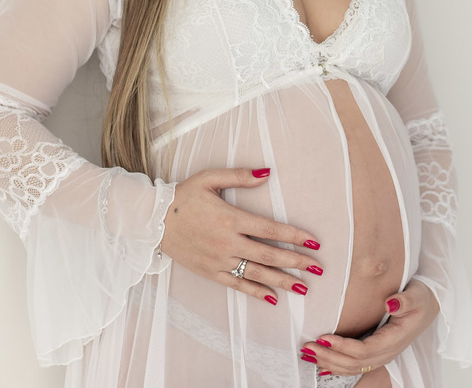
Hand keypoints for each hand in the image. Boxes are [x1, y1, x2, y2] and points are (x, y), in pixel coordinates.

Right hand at [161, 167, 323, 304]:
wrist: (153, 221)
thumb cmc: (183, 196)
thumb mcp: (209, 178)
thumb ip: (240, 176)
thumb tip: (267, 172)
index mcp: (231, 219)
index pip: (271, 230)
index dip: (294, 236)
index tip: (314, 242)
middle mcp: (228, 242)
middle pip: (269, 255)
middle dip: (296, 262)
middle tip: (318, 268)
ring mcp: (219, 260)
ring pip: (257, 274)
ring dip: (283, 281)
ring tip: (304, 287)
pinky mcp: (210, 272)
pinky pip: (237, 285)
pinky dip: (256, 292)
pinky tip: (273, 298)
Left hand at [300, 280, 439, 376]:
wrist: (429, 304)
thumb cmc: (421, 298)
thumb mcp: (416, 295)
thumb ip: (404, 300)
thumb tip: (390, 303)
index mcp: (394, 340)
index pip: (364, 350)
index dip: (343, 346)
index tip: (324, 337)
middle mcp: (387, 352)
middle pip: (354, 363)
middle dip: (329, 357)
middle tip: (308, 347)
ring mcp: (382, 354)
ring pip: (352, 368)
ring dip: (329, 363)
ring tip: (309, 354)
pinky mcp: (377, 352)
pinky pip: (355, 366)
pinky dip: (336, 366)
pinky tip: (322, 364)